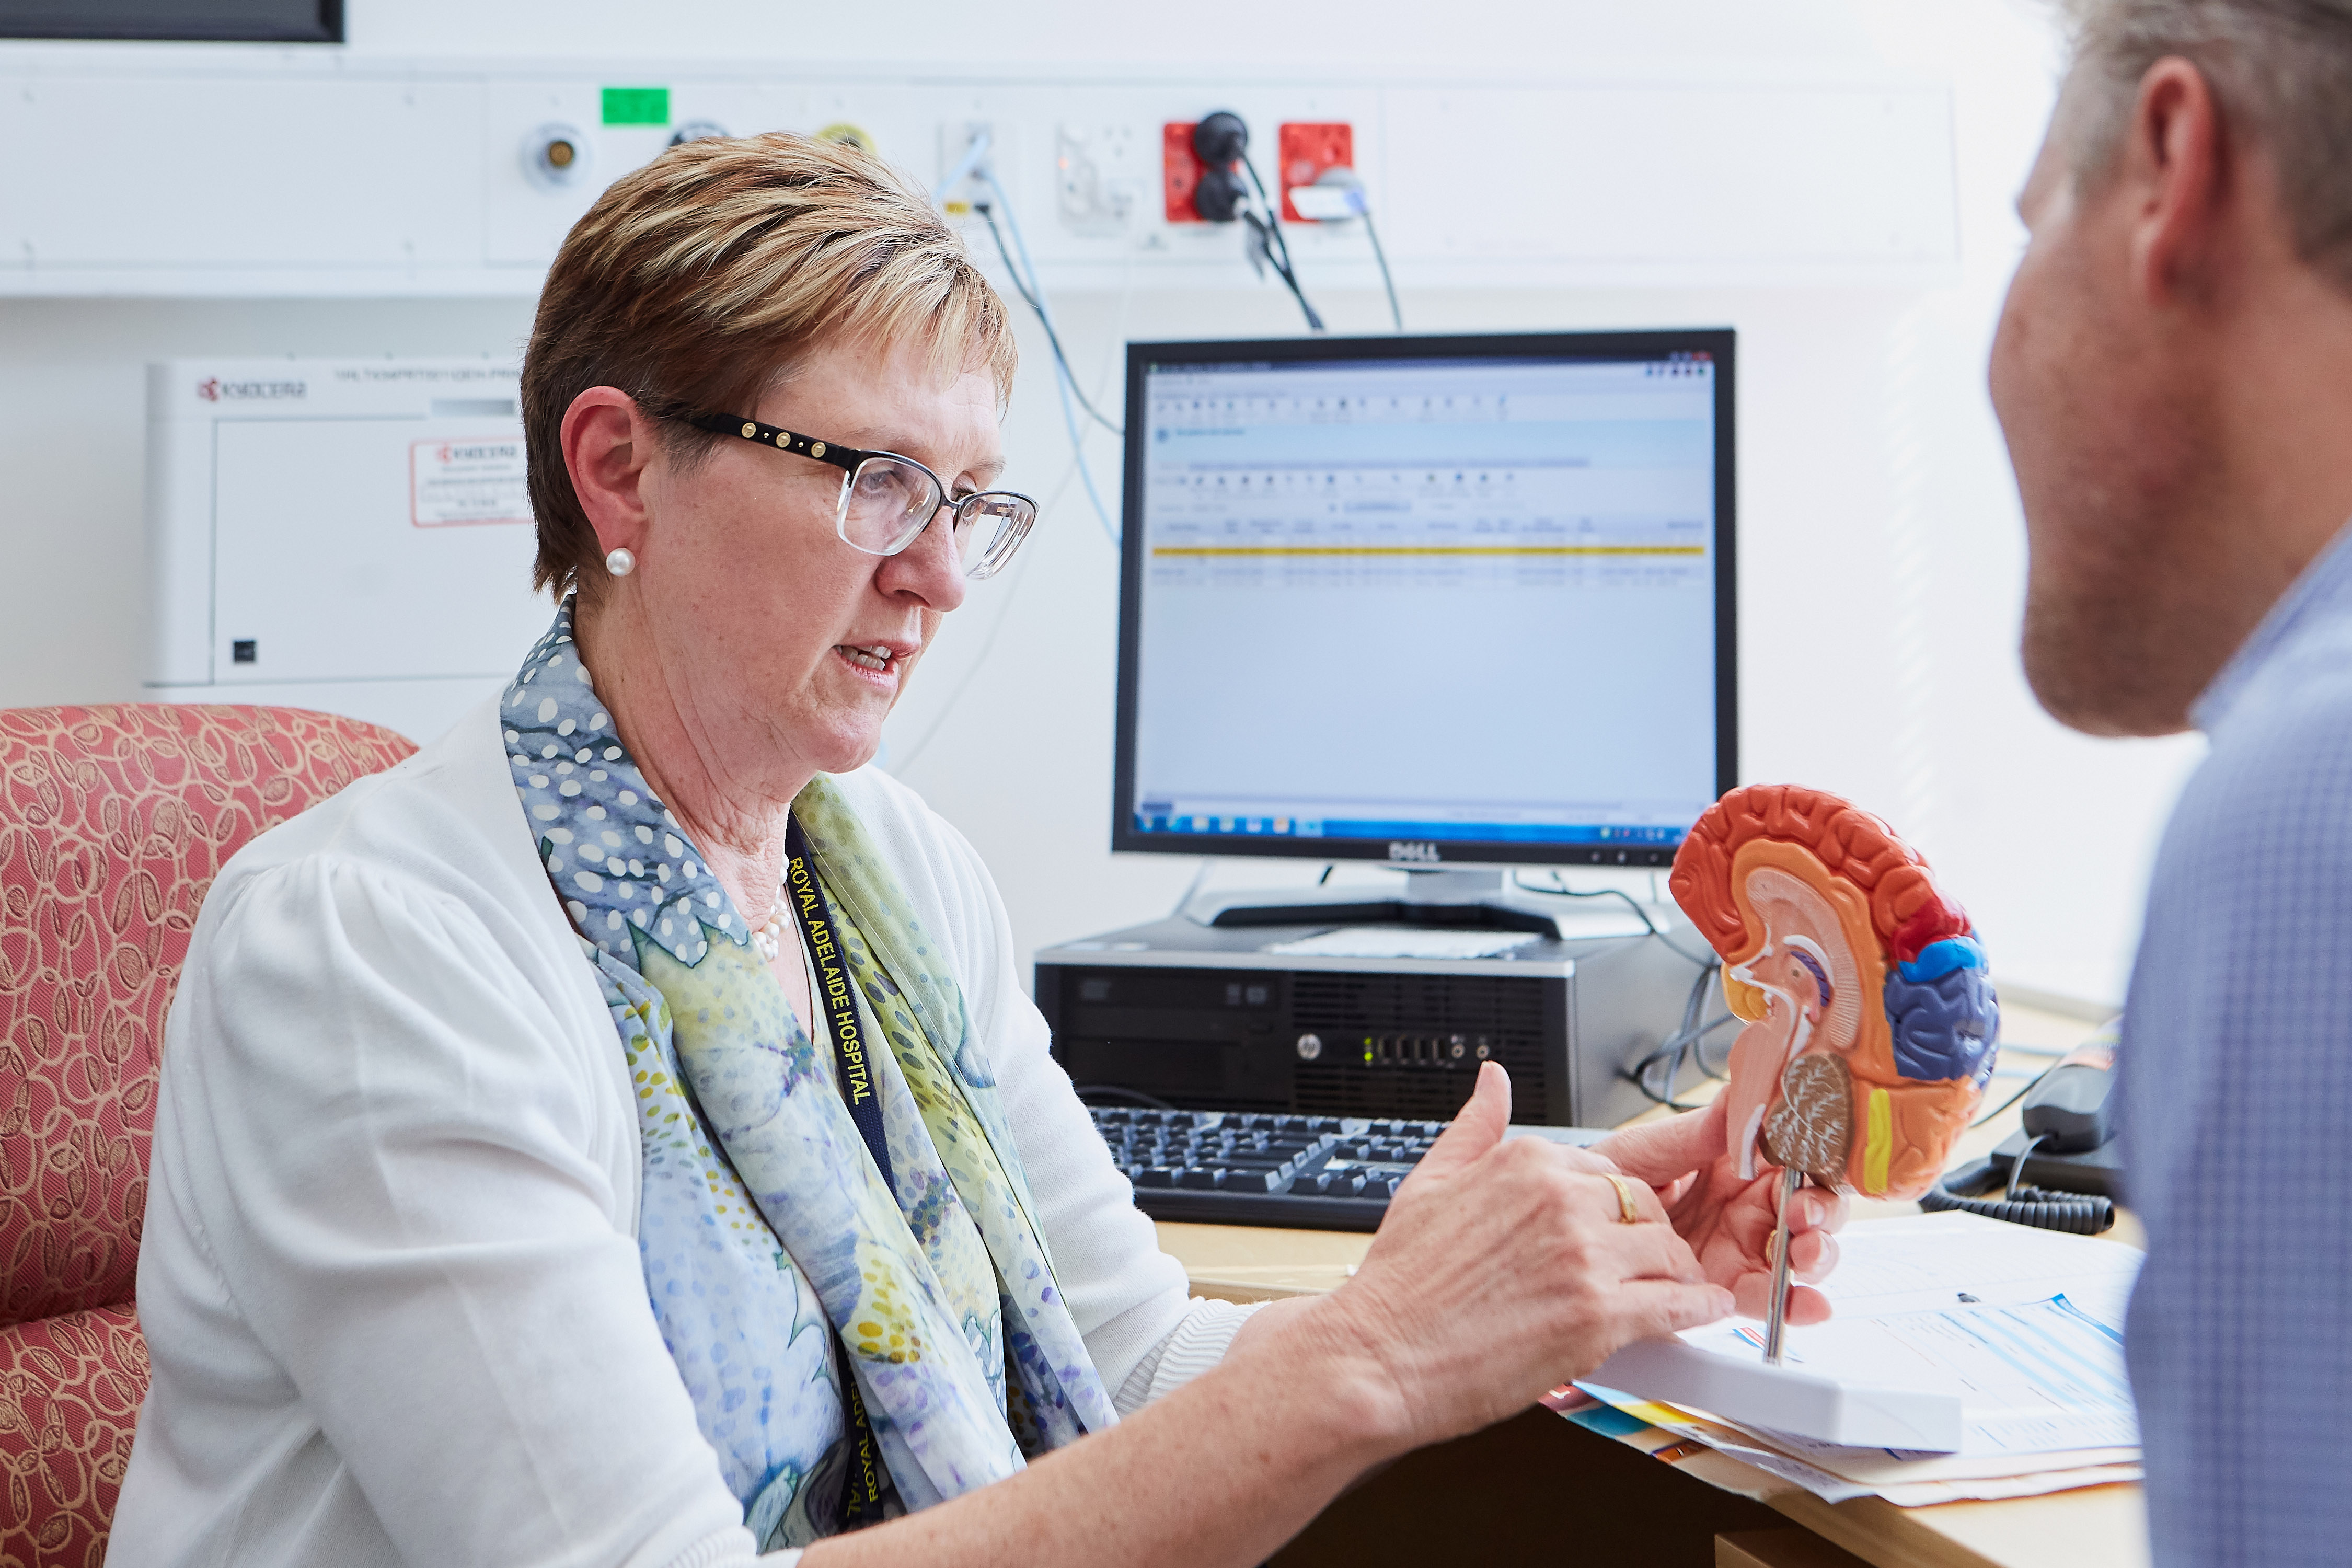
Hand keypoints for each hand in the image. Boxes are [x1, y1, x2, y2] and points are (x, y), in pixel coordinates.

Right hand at [1287, 1062, 1733, 1450]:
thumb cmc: (1400, 1283)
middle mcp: (1561, 1199)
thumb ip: (1473, 1127)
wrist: (1379, 1358)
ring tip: (1675, 1288)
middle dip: (1652, 1234)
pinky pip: (1676, 1304)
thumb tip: (1492, 1080)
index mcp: (1525, 1160)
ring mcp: (1583, 1257)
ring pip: (1668, 1252)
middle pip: (1647, 1205)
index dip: (1620, 1203)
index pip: (1608, 1167)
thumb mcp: (1429, 1182)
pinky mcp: (1598, 1317)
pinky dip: (1697, 1310)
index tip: (1624, 1225)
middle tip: (1650, 1263)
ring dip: (1677, 1272)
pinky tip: (1702, 1311)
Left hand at [1589, 1098, 1846, 1324]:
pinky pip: (1769, 1297)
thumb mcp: (1655, 1147)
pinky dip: (1795, 1304)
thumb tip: (1740, 1094)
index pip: (1795, 1159)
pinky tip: (1808, 1304)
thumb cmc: (1615, 1175)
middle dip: (1822, 1213)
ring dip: (1817, 1254)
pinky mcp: (1730, 1284)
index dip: (1813, 1161)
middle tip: (1805, 1215)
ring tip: (1806, 1254)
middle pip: (1811, 1208)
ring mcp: (1744, 1246)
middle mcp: (1749, 1204)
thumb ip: (1704, 1131)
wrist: (1577, 1223)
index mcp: (1740, 1163)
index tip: (1813, 1162)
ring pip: (1800, 1252)